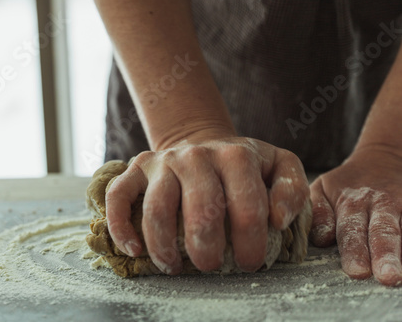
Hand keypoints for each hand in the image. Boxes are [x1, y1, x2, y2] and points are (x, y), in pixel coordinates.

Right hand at [105, 135, 308, 274]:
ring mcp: (163, 161)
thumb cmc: (242, 165)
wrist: (202, 143)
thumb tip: (278, 221)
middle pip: (200, 210)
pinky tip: (135, 250)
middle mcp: (196, 155)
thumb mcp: (279, 166)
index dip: (251, 243)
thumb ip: (292, 189)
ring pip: (157, 209)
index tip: (249, 262)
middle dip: (208, 250)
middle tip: (212, 266)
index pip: (246, 206)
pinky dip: (121, 227)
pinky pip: (118, 197)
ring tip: (174, 267)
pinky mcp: (138, 168)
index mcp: (236, 156)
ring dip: (164, 247)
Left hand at [310, 145, 401, 285]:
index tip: (356, 270)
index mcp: (351, 202)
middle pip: (382, 231)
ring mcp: (400, 208)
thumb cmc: (345, 183)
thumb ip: (318, 212)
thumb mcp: (322, 188)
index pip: (351, 229)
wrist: (381, 159)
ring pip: (401, 230)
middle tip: (386, 276)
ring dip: (399, 252)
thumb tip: (322, 239)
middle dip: (383, 254)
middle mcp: (379, 205)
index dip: (354, 249)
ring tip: (400, 274)